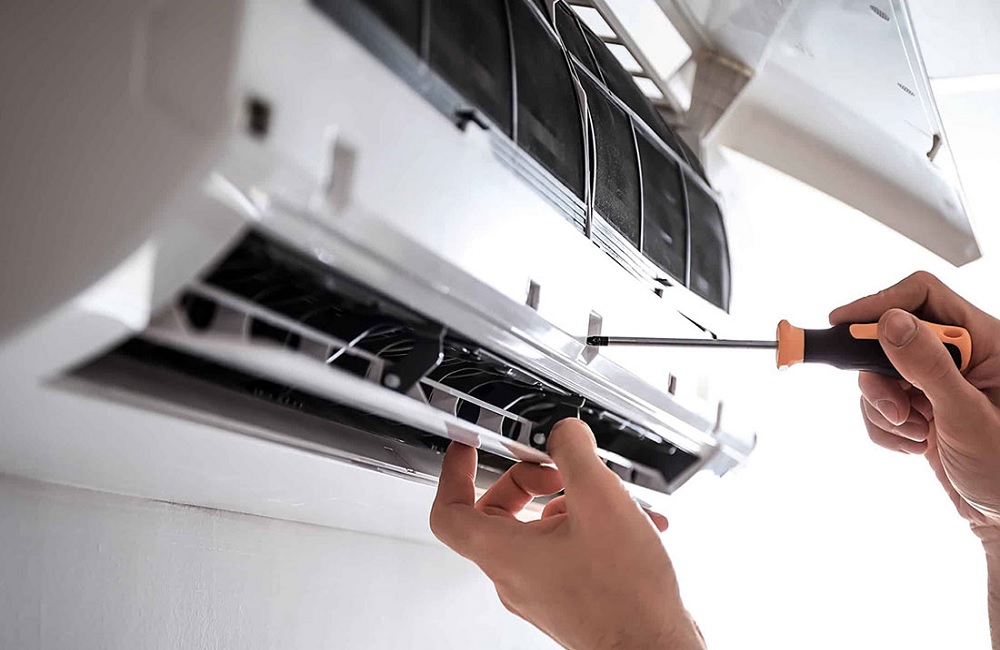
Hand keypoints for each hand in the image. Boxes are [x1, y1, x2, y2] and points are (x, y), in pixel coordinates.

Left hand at [429, 418, 704, 649]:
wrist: (656, 647)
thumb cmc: (626, 595)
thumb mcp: (600, 499)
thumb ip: (574, 452)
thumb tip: (564, 433)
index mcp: (505, 553)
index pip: (449, 512)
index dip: (454, 473)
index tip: (468, 449)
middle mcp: (515, 576)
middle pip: (497, 515)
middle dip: (527, 481)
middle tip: (557, 469)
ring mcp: (541, 590)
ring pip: (538, 531)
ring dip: (569, 503)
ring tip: (608, 497)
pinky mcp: (567, 598)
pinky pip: (564, 551)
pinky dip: (589, 528)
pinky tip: (629, 522)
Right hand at [831, 272, 999, 548]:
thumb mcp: (968, 417)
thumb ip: (928, 366)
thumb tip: (890, 322)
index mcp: (986, 342)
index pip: (924, 296)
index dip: (881, 303)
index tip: (844, 324)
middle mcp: (960, 356)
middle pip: (890, 336)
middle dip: (881, 376)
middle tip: (892, 407)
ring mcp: (936, 382)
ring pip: (878, 373)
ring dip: (884, 408)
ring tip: (916, 434)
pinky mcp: (919, 407)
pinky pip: (877, 403)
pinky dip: (884, 427)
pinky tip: (915, 445)